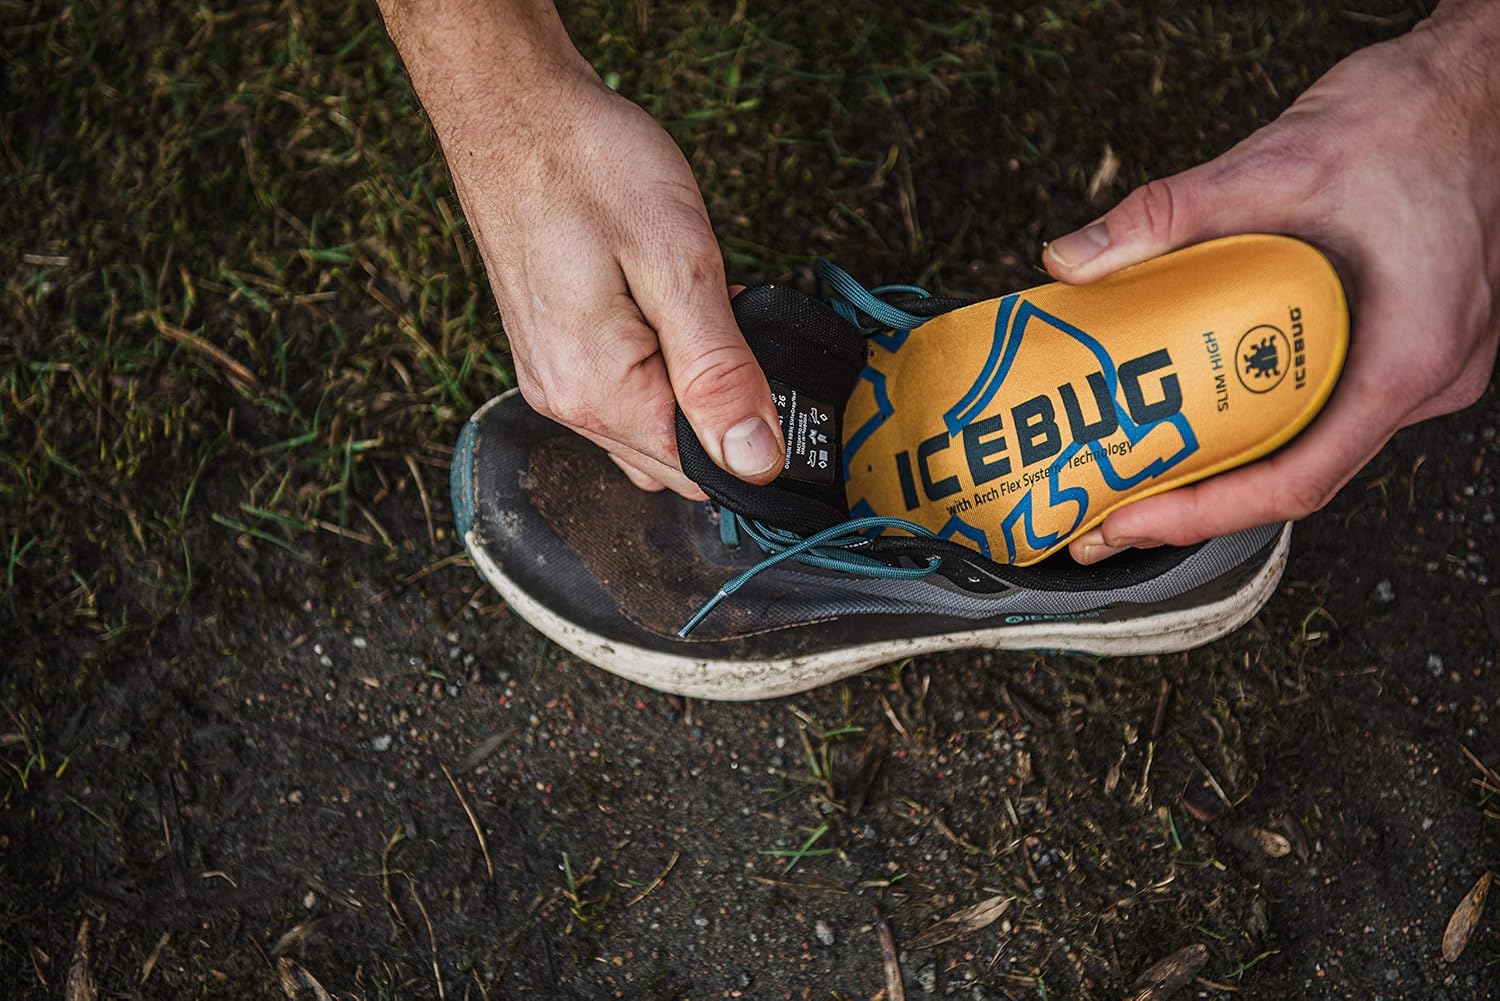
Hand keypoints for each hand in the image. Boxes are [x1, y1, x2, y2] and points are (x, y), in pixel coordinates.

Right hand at [377, 0, 783, 498]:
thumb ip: (719, 371)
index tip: (780, 383)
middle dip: (723, 413)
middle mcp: (567, 401)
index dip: (756, 443)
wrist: (511, 107)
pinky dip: (660, 369)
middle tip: (739, 325)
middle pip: (674, 459)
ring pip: (649, 429)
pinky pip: (621, 393)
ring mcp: (553, 377)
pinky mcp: (552, 352)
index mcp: (598, 392)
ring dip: (692, 388)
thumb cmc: (587, 165)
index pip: (699, 474)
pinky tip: (669, 310)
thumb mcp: (679, 262)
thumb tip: (756, 460)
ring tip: (700, 305)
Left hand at [1042, 3, 1499, 563]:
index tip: (1132, 523)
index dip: (1204, 514)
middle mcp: (1424, 379)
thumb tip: (1074, 260)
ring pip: (1314, 441)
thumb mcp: (1278, 161)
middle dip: (1197, 500)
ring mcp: (1422, 366)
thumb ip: (1170, 212)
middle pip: (1298, 472)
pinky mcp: (1407, 343)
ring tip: (1139, 468)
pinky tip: (1200, 407)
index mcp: (1407, 357)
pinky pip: (1329, 402)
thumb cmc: (1415, 120)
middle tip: (1109, 508)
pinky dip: (1262, 416)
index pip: (1297, 479)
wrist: (1481, 86)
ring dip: (1228, 460)